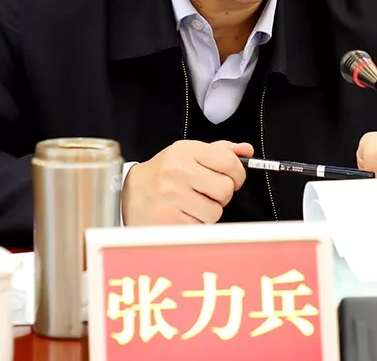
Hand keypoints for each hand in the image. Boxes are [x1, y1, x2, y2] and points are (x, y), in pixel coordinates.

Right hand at [121, 140, 252, 224]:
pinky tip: (183, 214)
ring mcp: (172, 197)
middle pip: (225, 188)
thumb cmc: (163, 174)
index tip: (233, 178)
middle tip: (207, 192)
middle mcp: (177, 172)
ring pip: (215, 211)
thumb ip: (219, 150)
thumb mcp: (187, 154)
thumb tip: (246, 150)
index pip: (228, 161)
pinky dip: (197, 224)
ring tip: (191, 204)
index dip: (237, 173)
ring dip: (208, 211)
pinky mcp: (169, 221)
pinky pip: (201, 227)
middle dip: (222, 194)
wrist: (129, 194)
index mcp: (185, 152)